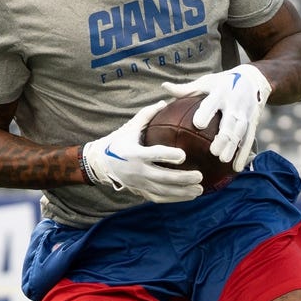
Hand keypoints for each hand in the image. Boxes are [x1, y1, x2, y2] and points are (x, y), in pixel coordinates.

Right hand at [82, 100, 203, 202]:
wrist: (101, 163)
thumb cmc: (118, 141)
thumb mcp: (130, 127)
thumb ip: (147, 115)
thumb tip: (164, 101)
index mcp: (134, 153)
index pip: (154, 155)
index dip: (169, 156)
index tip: (184, 156)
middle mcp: (137, 171)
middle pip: (162, 177)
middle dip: (182, 179)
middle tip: (199, 176)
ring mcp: (139, 183)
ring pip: (163, 191)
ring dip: (182, 192)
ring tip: (199, 190)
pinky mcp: (140, 191)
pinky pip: (159, 198)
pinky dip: (175, 199)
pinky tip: (189, 197)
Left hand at [162, 63, 271, 171]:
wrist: (253, 80)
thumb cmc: (222, 83)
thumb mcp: (205, 82)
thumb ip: (186, 89)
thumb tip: (164, 87)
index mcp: (220, 92)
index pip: (213, 102)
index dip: (206, 112)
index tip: (197, 124)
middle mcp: (235, 103)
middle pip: (230, 121)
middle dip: (224, 136)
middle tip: (213, 151)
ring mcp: (246, 114)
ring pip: (240, 132)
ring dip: (233, 147)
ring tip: (222, 160)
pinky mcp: (253, 123)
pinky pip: (249, 140)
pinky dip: (243, 154)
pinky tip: (235, 168)